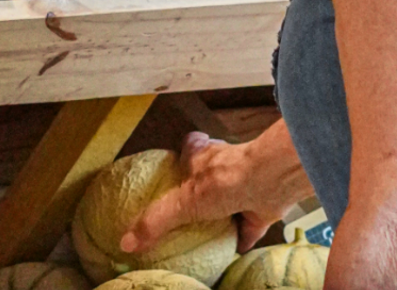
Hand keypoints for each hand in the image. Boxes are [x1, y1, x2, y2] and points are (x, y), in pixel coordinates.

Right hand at [122, 124, 311, 254]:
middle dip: (203, 186)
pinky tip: (233, 250)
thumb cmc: (224, 179)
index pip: (188, 147)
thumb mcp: (181, 201)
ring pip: (230, 198)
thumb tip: (127, 242)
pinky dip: (243, 236)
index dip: (183, 155)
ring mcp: (244, 185)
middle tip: (190, 207)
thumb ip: (155, 221)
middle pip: (209, 173)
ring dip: (222, 213)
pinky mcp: (261, 205)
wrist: (269, 181)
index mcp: (200, 155)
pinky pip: (249, 224)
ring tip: (208, 230)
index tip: (175, 168)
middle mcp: (223, 166)